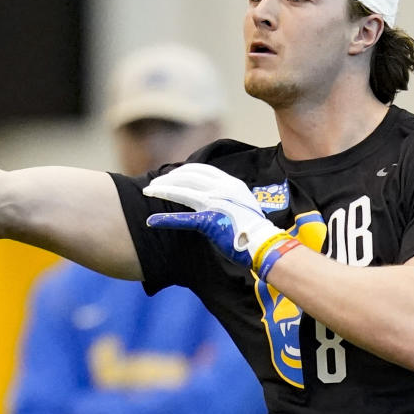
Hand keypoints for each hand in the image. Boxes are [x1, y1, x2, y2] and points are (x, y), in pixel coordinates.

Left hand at [143, 163, 294, 277]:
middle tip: (154, 184)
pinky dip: (165, 219)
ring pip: (182, 190)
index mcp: (231, 183)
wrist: (264, 243)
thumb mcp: (242, 203)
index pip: (200, 169)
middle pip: (187, 176)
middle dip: (168, 179)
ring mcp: (215, 203)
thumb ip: (227, 196)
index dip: (182, 171)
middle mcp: (222, 188)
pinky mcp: (209, 221)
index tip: (170, 176)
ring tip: (149, 191)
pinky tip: (152, 220)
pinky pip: (183, 218)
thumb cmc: (253, 228)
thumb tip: (212, 197)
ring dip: (162, 189)